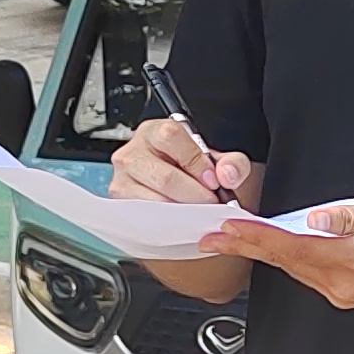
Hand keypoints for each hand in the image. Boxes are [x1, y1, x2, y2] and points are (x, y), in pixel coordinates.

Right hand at [109, 114, 251, 208]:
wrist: (180, 189)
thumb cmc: (194, 172)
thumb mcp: (219, 161)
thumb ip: (233, 163)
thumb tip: (226, 175)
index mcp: (155, 131)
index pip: (171, 137)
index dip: (195, 161)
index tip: (213, 181)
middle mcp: (133, 152)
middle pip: (164, 176)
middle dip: (193, 194)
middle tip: (209, 202)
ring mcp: (123, 179)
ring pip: (154, 201)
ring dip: (181, 211)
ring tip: (197, 211)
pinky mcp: (121, 203)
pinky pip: (144, 217)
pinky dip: (167, 222)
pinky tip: (180, 219)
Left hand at [207, 194, 353, 316]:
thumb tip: (318, 217)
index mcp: (352, 259)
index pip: (291, 246)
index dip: (255, 236)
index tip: (228, 228)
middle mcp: (342, 283)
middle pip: (284, 261)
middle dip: (246, 246)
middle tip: (212, 236)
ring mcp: (344, 292)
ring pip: (293, 270)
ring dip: (263, 254)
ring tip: (234, 240)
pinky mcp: (348, 294)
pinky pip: (308, 276)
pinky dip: (286, 261)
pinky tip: (275, 250)